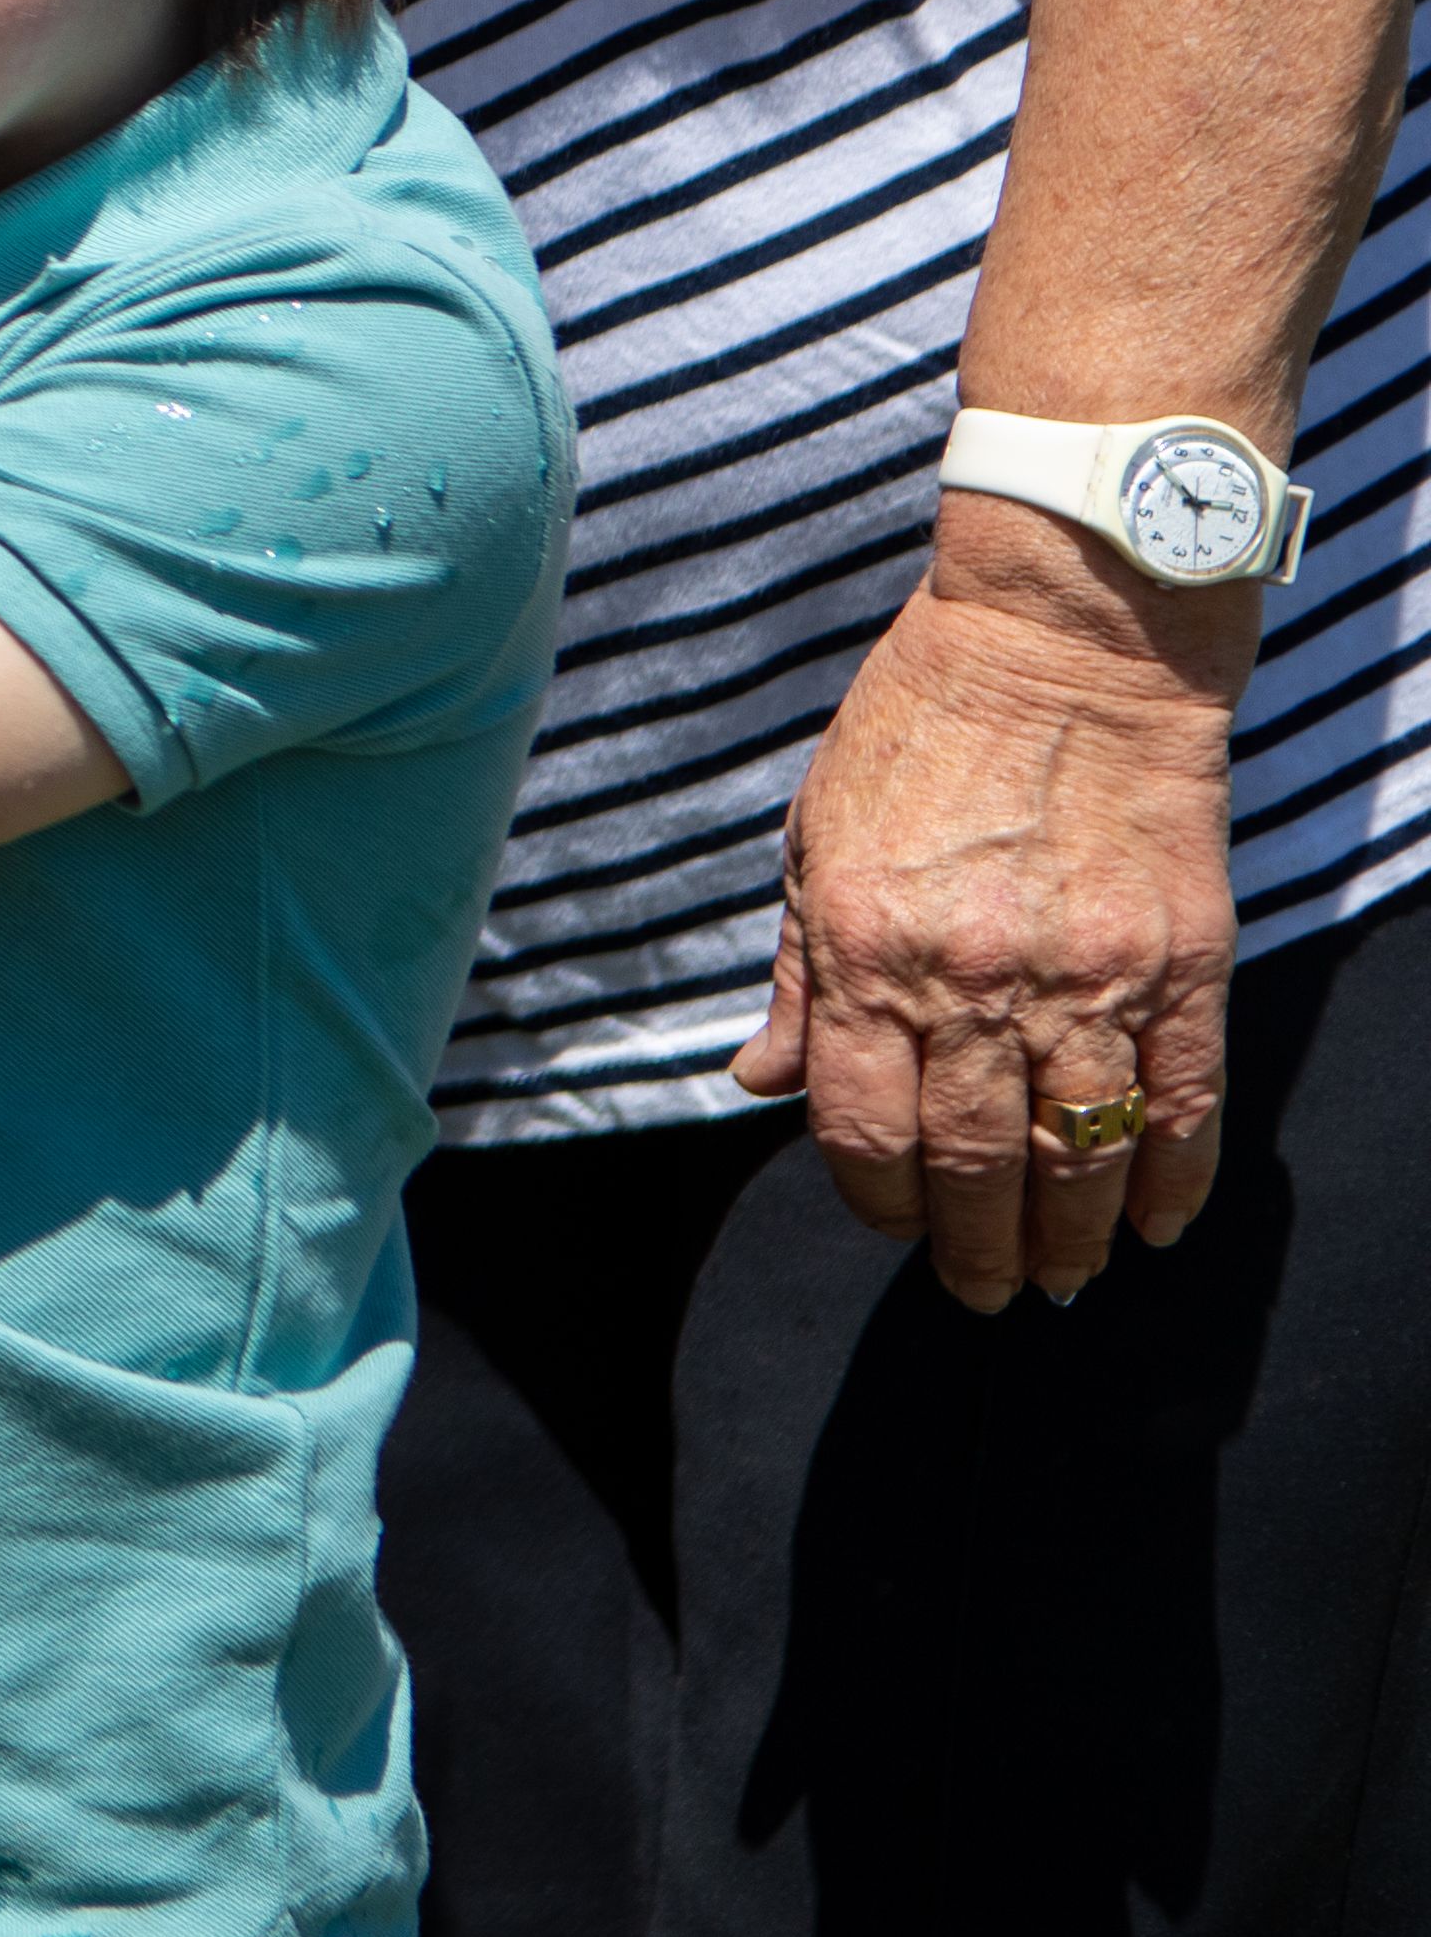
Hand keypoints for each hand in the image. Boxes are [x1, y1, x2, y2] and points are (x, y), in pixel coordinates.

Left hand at [730, 502, 1247, 1309]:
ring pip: (1079, 1151)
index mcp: (864, 944)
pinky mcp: (1180, 960)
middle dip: (974, 1246)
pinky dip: (1170, 1178)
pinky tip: (1150, 1226)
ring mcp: (1085, 972)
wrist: (1062, 643)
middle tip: (984, 1293)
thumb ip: (798, 977)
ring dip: (1070, 1235)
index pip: (863, 1126)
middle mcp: (972, 974)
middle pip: (972, 1159)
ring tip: (1060, 1279)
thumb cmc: (918, 731)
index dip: (876, 1200)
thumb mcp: (816, 839)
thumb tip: (757, 1084)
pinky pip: (1180, 1101)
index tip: (892, 1229)